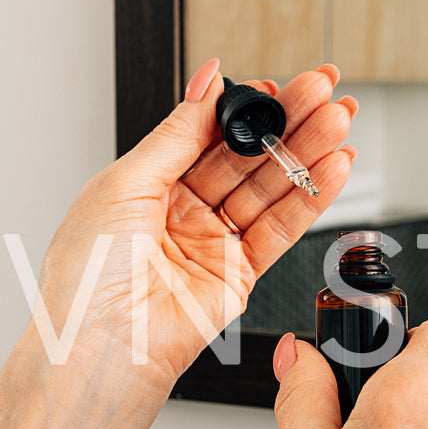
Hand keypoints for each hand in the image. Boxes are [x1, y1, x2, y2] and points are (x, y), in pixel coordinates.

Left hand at [28, 57, 357, 394]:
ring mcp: (213, 244)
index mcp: (147, 185)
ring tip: (339, 120)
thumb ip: (177, 132)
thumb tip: (205, 81)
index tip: (277, 85)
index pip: (208, 133)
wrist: (100, 347)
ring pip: (270, 188)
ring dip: (308, 153)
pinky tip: (334, 167)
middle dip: (288, 121)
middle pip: (246, 156)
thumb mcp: (125, 182)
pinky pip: (282, 229)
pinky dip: (312, 198)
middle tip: (323, 90)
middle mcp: (182, 213)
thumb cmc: (88, 277)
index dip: (245, 108)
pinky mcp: (240, 276)